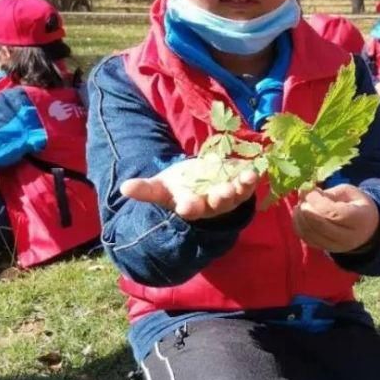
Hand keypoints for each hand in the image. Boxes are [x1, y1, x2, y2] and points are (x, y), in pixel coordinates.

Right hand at [121, 159, 257, 221]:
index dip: (188, 207)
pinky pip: (248, 184)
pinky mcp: (240, 188)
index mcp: (190, 207)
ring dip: (242, 187)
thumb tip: (125, 188)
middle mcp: (212, 206)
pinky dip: (252, 179)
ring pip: (237, 195)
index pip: (190, 209)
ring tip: (248, 177)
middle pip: (217, 204)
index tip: (186, 206)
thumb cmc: (178, 188)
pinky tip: (254, 170)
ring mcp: (229, 198)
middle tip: (222, 191)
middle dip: (220, 197)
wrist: (200, 188)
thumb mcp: (161, 189)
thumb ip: (145, 190)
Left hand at [292, 184, 379, 252]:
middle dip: (306, 209)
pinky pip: (307, 239)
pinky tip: (299, 215)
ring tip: (300, 205)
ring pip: (310, 234)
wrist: (366, 228)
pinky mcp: (326, 249)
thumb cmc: (357, 205)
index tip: (309, 190)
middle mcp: (348, 237)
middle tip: (303, 197)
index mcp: (359, 219)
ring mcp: (336, 246)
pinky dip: (299, 226)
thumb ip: (328, 193)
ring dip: (300, 217)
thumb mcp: (349, 192)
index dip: (316, 201)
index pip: (333, 213)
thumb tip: (305, 192)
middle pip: (319, 225)